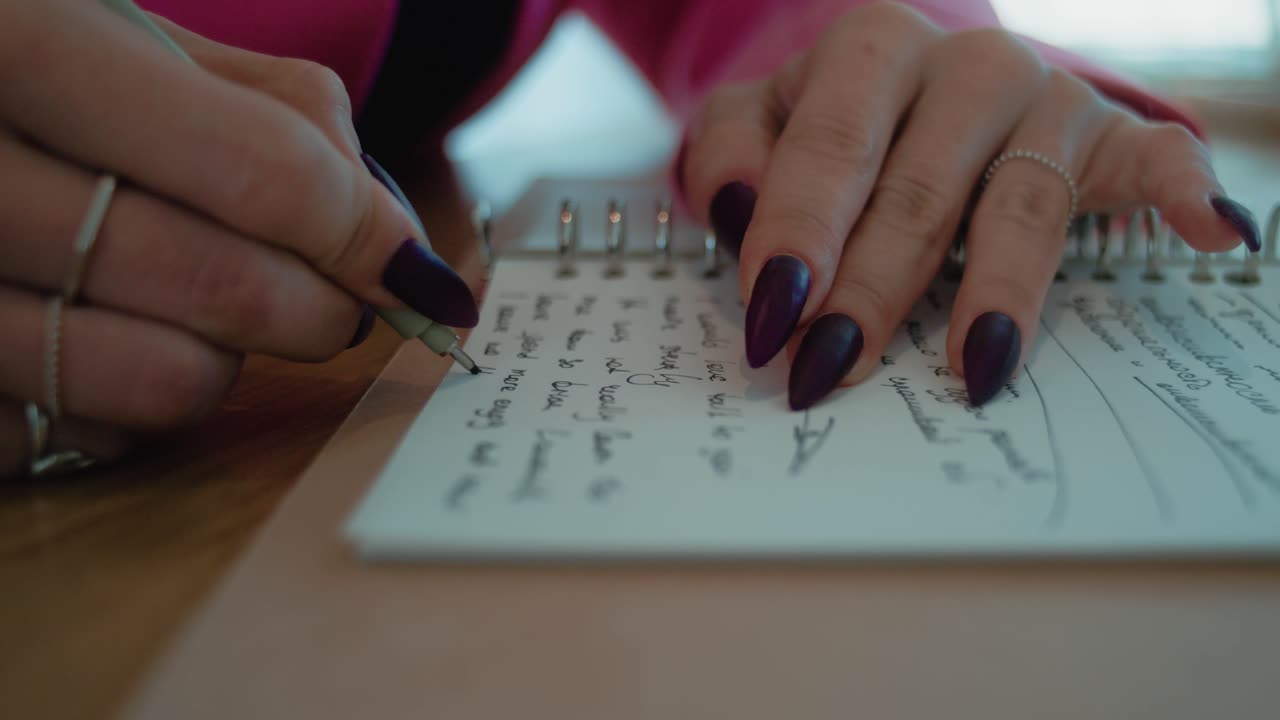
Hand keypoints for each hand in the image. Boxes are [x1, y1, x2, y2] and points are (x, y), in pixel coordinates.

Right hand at [0, 0, 476, 476]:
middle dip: (322, 309)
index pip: (257, 170)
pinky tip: (108, 340)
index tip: (414, 269)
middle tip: (338, 302)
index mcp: (14, 45)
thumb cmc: (19, 65)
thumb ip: (276, 113)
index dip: (361, 232)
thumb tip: (395, 234)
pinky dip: (131, 407)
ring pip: (164, 381)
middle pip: (220, 286)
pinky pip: (84, 436)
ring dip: (230, 359)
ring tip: (211, 314)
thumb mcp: (121, 35)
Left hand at [681, 2, 1259, 409]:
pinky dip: (1186, 191)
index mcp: (870, 49)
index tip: (770, 319)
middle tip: (832, 368)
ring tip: (972, 364)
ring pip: (1020, 203)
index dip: (796, 237)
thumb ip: (728, 153)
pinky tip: (1215, 233)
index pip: (831, 150)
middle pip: (918, 191)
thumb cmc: (832, 119)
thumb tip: (733, 207)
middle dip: (872, 290)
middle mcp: (966, 64)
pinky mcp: (1108, 135)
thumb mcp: (758, 119)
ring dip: (993, 290)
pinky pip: (1157, 156)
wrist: (917, 82)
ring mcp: (1044, 98)